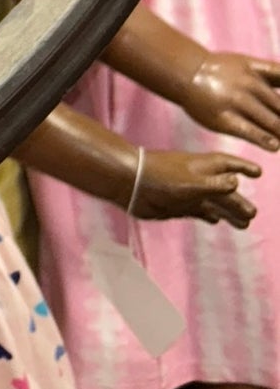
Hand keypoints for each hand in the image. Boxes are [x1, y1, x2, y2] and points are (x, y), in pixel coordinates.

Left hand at [132, 148, 261, 227]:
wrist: (131, 185)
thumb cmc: (160, 177)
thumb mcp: (190, 182)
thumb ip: (213, 184)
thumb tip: (237, 182)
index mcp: (202, 167)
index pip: (228, 165)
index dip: (243, 167)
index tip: (258, 172)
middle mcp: (198, 179)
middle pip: (224, 190)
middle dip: (239, 200)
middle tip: (253, 213)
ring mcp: (188, 192)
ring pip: (214, 203)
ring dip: (229, 212)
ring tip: (244, 223)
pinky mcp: (178, 205)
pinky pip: (198, 211)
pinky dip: (209, 215)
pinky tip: (216, 221)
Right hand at [183, 52, 279, 149]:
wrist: (186, 72)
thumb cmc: (220, 70)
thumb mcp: (247, 63)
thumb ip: (272, 73)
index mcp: (256, 72)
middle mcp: (249, 86)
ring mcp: (236, 102)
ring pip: (271, 123)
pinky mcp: (224, 119)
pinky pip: (249, 131)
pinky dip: (265, 139)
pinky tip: (274, 145)